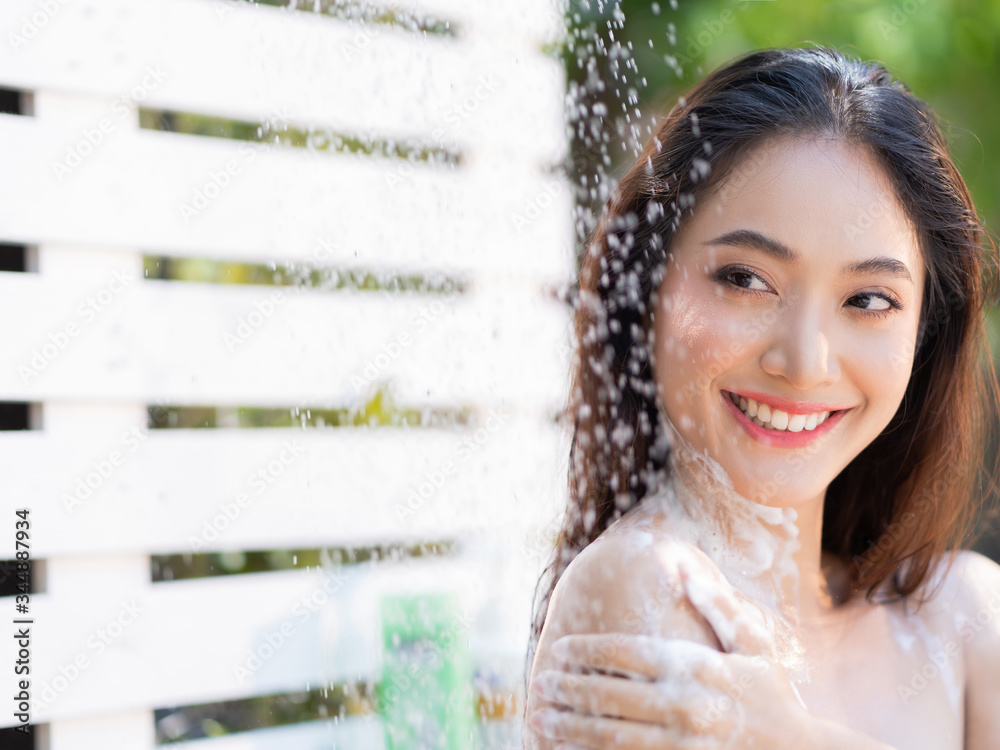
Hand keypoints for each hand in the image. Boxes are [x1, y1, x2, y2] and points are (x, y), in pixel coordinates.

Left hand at [527, 562, 812, 748]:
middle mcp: (686, 704)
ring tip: (541, 719)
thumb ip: (721, 607)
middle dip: (570, 689)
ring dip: (573, 727)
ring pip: (614, 736)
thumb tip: (688, 571)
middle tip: (539, 685)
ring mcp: (683, 742)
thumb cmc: (773, 693)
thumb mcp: (755, 644)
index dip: (588, 650)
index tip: (559, 649)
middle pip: (613, 696)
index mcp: (697, 667)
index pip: (629, 654)